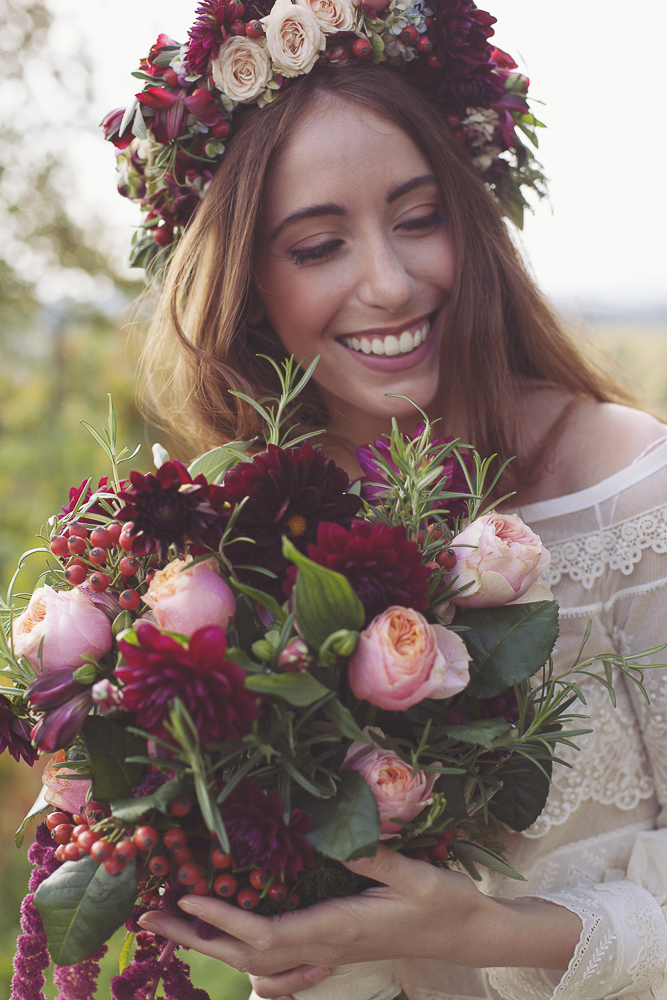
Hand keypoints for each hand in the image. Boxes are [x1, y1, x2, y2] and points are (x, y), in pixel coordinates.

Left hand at [137, 846, 580, 997]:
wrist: (468, 933)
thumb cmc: (444, 902)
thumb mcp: (416, 875)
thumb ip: (376, 859)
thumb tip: (337, 838)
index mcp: (339, 927)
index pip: (269, 934)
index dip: (225, 919)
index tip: (187, 896)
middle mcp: (325, 944)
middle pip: (248, 955)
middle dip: (198, 938)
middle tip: (151, 917)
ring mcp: (328, 949)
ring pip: (259, 960)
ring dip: (213, 943)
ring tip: (174, 923)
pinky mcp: (334, 944)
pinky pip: (280, 958)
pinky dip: (246, 950)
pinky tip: (231, 939)